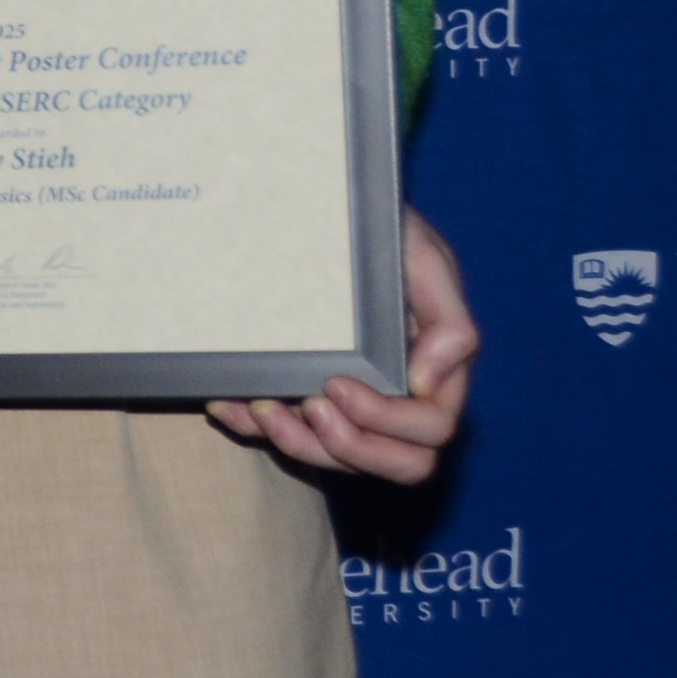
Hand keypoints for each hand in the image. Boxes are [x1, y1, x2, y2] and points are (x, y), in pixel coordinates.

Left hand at [211, 208, 480, 481]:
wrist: (332, 213)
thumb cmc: (388, 237)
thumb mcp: (424, 260)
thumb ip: (448, 321)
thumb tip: (426, 382)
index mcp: (433, 375)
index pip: (430, 432)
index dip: (386, 422)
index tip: (338, 383)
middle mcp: (397, 400)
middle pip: (394, 464)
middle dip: (348, 447)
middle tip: (307, 404)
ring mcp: (351, 407)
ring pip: (335, 459)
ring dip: (296, 443)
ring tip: (261, 405)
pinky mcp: (303, 399)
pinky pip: (282, 435)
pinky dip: (251, 427)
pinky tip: (227, 404)